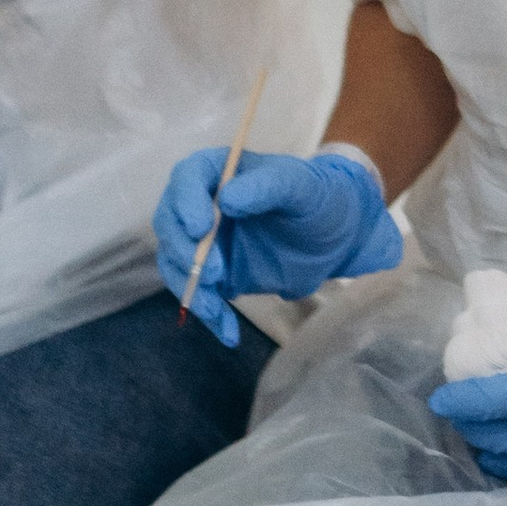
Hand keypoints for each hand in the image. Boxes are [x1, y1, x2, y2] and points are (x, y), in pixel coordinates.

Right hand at [154, 140, 400, 346]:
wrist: (335, 236)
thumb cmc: (318, 198)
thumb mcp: (301, 187)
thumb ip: (269, 186)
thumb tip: (227, 199)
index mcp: (219, 171)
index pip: (187, 176)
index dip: (186, 201)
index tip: (201, 228)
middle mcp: (201, 204)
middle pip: (171, 224)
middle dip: (186, 252)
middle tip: (215, 274)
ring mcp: (204, 241)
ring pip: (177, 264)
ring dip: (191, 289)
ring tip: (216, 308)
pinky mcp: (214, 274)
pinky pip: (199, 294)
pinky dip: (211, 316)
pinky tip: (229, 334)